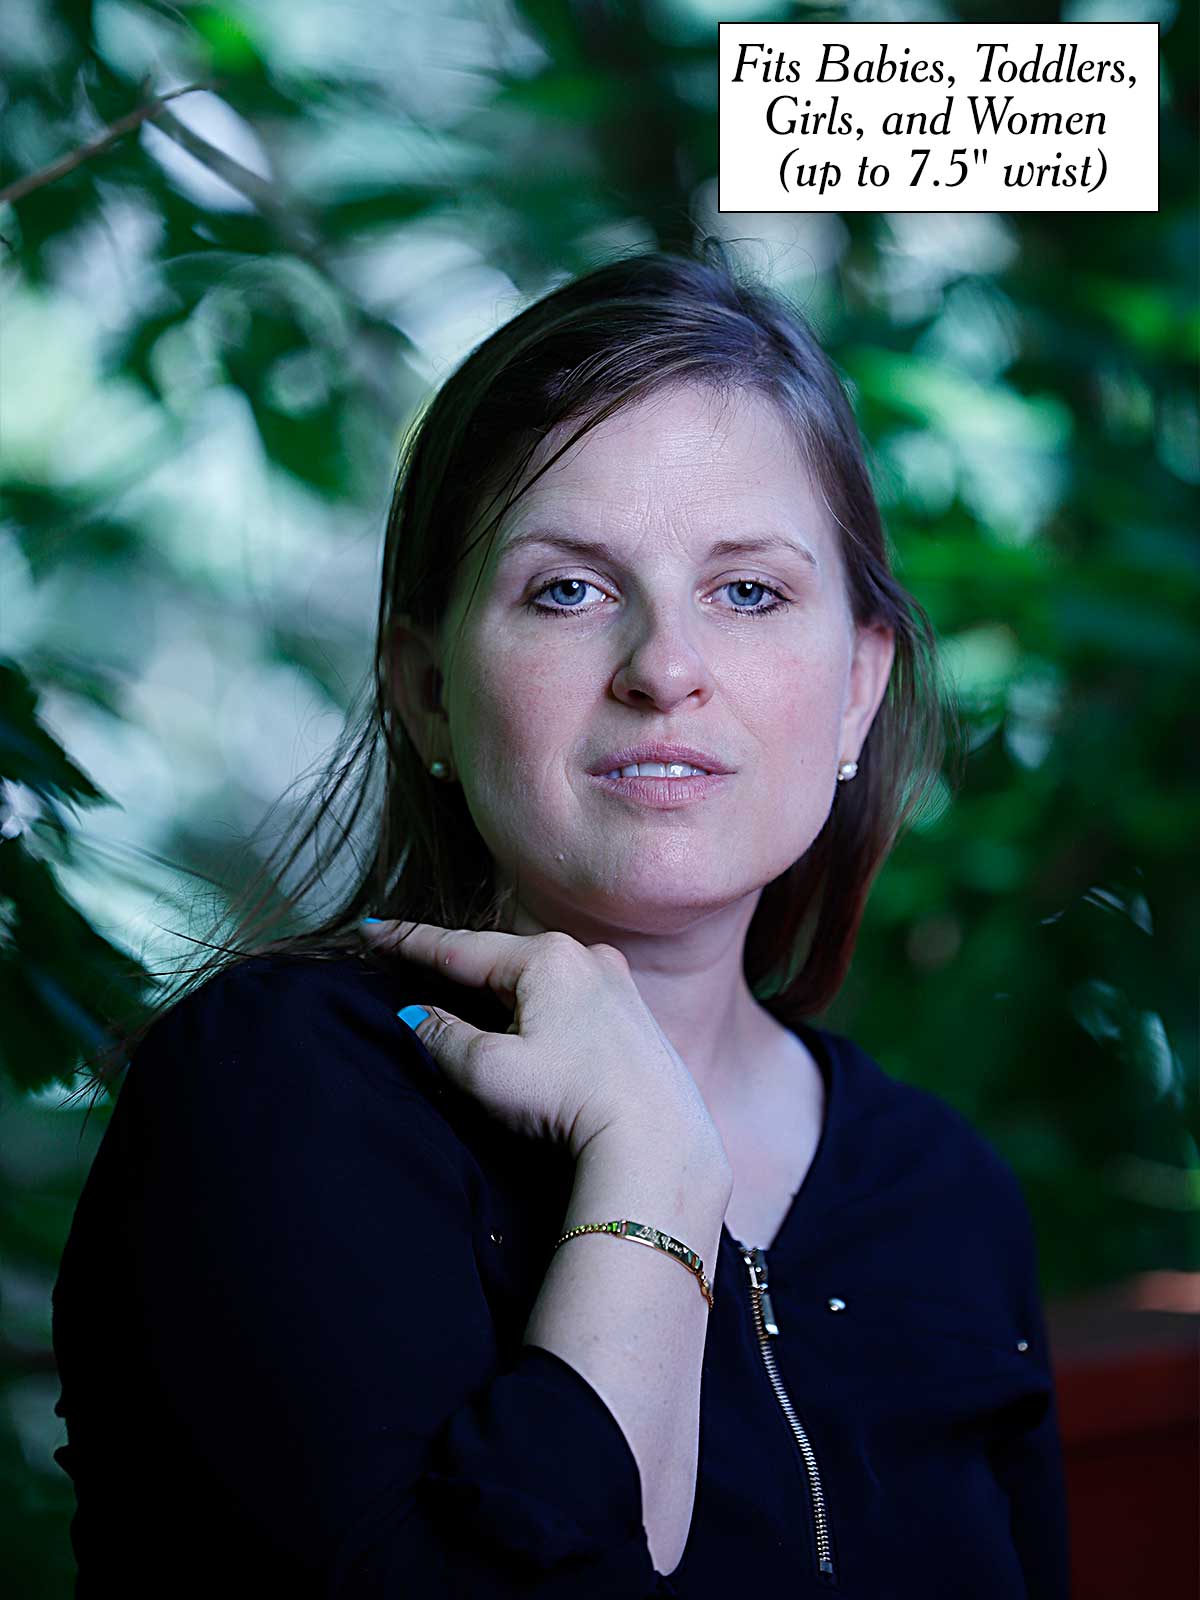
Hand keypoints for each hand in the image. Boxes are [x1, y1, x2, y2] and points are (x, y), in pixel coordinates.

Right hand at [358, 921, 724, 1161]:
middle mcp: (586, 957)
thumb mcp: (488, 1072)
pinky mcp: (631, 1014)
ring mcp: (615, 983)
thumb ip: (441, 1036)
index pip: (458, 947)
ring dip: (497, 990)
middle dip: (455, 965)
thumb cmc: (572, 1101)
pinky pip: (565, 997)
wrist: (657, 1141)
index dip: (409, 941)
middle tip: (407, 962)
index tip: (371, 929)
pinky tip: (521, 1025)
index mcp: (547, 958)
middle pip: (499, 959)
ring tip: (459, 999)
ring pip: (534, 979)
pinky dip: (532, 1006)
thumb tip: (415, 1016)